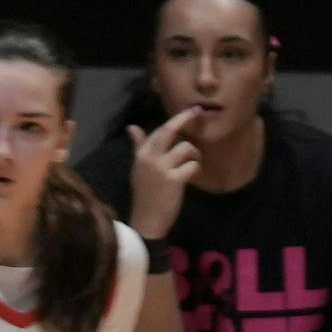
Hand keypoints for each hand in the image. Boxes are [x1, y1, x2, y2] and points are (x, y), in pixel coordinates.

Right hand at [126, 108, 202, 239]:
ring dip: (194, 154)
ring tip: (191, 164)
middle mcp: (150, 158)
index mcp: (141, 155)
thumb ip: (139, 147)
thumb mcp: (139, 168)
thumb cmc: (145, 194)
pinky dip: (195, 169)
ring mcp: (162, 168)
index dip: (176, 119)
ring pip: (186, 147)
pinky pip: (193, 165)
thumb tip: (132, 127)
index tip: (190, 111)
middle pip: (169, 130)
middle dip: (185, 118)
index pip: (159, 131)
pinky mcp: (174, 179)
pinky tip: (190, 177)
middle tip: (198, 111)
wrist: (147, 220)